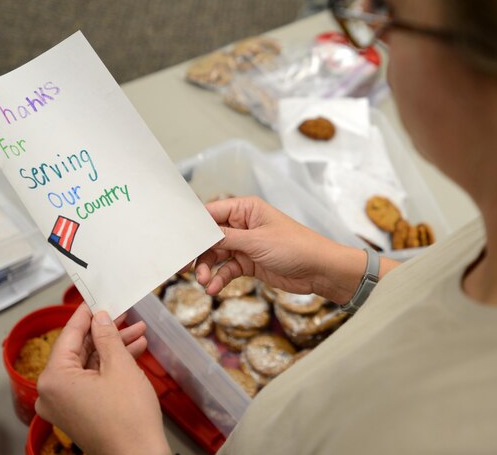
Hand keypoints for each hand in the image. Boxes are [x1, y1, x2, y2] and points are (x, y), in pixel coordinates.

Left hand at [35, 304, 169, 454]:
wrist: (138, 454)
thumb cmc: (127, 417)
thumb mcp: (119, 366)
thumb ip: (107, 337)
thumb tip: (100, 318)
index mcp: (54, 378)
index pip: (69, 336)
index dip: (86, 314)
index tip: (96, 299)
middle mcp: (51, 393)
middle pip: (78, 350)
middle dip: (105, 332)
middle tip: (125, 315)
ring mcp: (63, 405)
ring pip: (87, 365)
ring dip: (112, 348)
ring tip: (138, 333)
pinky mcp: (77, 413)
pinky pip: (90, 381)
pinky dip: (109, 367)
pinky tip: (133, 353)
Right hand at [196, 196, 366, 304]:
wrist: (320, 270)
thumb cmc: (295, 247)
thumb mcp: (257, 241)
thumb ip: (226, 238)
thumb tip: (201, 234)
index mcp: (246, 209)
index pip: (211, 213)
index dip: (193, 227)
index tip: (177, 241)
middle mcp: (243, 224)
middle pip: (210, 237)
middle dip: (199, 253)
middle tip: (185, 268)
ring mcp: (245, 245)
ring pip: (216, 255)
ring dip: (207, 268)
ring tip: (204, 281)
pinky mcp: (249, 263)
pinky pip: (227, 269)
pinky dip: (219, 278)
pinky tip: (214, 288)